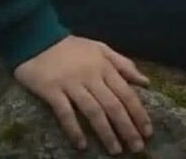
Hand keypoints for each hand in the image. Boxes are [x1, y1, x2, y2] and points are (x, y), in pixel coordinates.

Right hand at [13, 34, 152, 153]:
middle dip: (127, 127)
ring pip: (93, 111)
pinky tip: (81, 145)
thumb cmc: (72, 47)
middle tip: (137, 147)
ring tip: (115, 150)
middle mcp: (91, 76)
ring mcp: (71, 83)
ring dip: (106, 132)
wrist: (38, 38)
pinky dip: (74, 129)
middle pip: (113, 105)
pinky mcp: (52, 90)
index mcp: (104, 66)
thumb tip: (145, 82)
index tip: (147, 131)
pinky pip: (65, 113)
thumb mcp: (100, 49)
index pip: (126, 92)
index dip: (138, 113)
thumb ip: (123, 64)